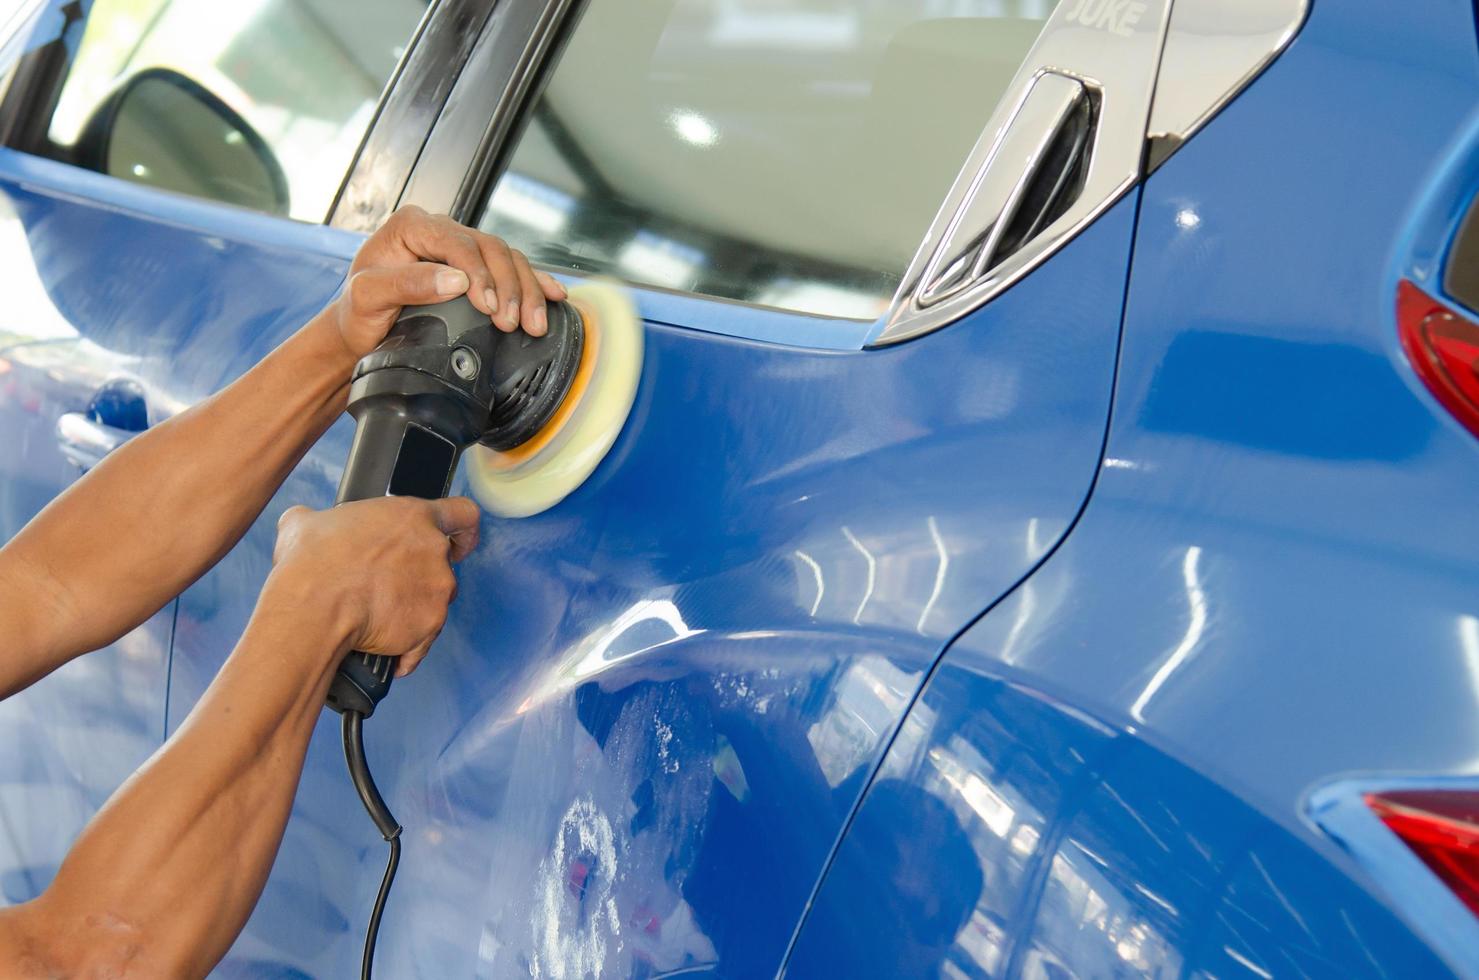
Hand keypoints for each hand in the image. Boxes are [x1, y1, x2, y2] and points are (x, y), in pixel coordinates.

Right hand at [266, 496, 480, 677]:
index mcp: (412, 517)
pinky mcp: (430, 624)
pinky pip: (422, 640)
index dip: (463, 530)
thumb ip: (320, 520)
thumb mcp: (306, 523)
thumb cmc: (313, 562)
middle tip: (387, 587)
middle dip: (419, 579)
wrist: (314, 606)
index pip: (463, 514)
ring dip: (412, 611)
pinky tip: (381, 650)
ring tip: (375, 620)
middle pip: (443, 566)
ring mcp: (437, 590)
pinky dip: (405, 648)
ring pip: (434, 603)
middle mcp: (434, 551)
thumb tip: (305, 524)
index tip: (458, 543)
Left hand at [332, 205, 567, 357]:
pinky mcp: (475, 267)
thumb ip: (406, 284)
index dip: (480, 273)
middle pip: (491, 248)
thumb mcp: (368, 297)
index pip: (457, 242)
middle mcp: (439, 229)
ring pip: (508, 258)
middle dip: (510, 287)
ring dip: (527, 291)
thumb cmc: (358, 313)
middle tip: (513, 323)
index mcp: (411, 226)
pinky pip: (513, 268)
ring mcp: (460, 247)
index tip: (489, 306)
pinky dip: (535, 283)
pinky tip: (555, 295)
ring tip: (533, 324)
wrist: (361, 332)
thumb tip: (455, 281)